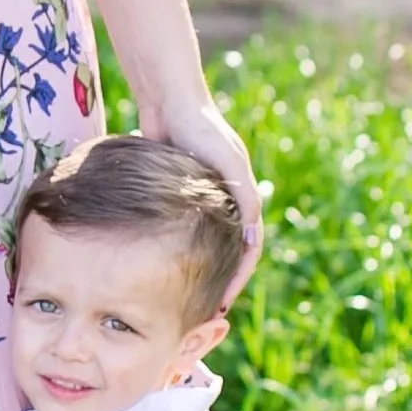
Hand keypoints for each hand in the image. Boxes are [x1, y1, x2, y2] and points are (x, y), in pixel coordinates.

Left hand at [145, 90, 264, 294]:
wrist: (169, 99)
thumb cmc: (200, 127)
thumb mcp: (227, 161)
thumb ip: (242, 194)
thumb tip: (252, 235)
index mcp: (243, 197)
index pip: (248, 250)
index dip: (237, 279)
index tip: (221, 303)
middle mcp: (227, 201)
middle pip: (228, 252)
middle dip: (219, 281)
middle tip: (201, 311)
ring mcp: (204, 198)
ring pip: (205, 245)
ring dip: (200, 270)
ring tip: (182, 297)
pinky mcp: (179, 193)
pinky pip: (181, 230)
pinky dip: (177, 250)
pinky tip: (159, 267)